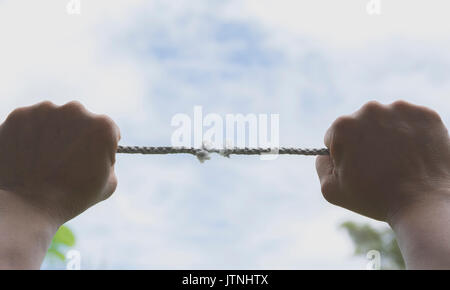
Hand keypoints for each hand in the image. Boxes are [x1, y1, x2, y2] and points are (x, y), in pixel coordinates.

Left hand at [0, 101, 119, 224]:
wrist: (27, 205)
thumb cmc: (72, 197)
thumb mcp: (108, 183)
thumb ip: (109, 160)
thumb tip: (100, 153)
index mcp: (102, 126)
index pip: (108, 130)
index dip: (102, 147)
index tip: (91, 159)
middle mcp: (75, 110)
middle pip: (80, 119)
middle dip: (76, 135)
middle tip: (67, 159)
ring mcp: (45, 110)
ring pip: (54, 118)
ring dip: (53, 133)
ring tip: (45, 160)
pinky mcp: (19, 115)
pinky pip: (29, 123)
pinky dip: (29, 135)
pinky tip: (29, 156)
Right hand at [316, 100, 449, 221]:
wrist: (424, 204)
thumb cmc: (375, 198)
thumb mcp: (331, 189)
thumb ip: (320, 165)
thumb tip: (325, 153)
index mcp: (343, 125)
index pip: (336, 135)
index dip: (344, 154)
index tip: (358, 167)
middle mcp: (370, 110)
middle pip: (361, 124)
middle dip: (366, 141)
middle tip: (379, 166)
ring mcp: (400, 109)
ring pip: (387, 121)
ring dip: (389, 136)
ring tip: (398, 162)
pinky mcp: (426, 114)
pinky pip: (412, 122)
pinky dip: (412, 135)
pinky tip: (414, 155)